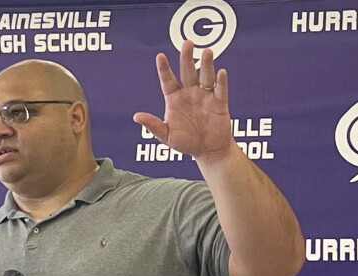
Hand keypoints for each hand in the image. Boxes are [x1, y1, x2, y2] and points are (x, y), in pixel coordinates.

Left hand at [133, 39, 236, 161]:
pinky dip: (221, 82)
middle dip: (187, 57)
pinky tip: (220, 72)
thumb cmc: (186, 143)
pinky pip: (220, 90)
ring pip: (205, 77)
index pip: (168, 80)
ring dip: (207, 64)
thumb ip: (153, 125)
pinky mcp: (219, 103)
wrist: (208, 151)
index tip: (160, 56)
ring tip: (207, 52)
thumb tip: (136, 117)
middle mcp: (190, 93)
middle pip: (188, 71)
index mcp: (174, 98)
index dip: (164, 69)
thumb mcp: (167, 136)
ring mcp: (205, 96)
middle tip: (188, 43)